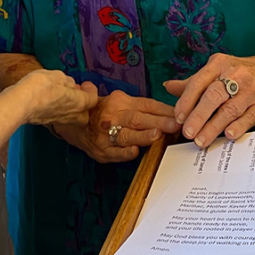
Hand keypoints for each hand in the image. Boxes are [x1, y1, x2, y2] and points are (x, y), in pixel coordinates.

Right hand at [16, 69, 98, 125]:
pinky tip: (50, 101)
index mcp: (78, 102)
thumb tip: (69, 84)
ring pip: (71, 117)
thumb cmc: (41, 87)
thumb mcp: (56, 76)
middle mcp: (71, 114)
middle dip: (83, 105)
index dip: (91, 90)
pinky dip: (59, 110)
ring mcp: (59, 120)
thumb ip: (66, 80)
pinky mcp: (47, 122)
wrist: (20, 104)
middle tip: (76, 92)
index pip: (93, 99)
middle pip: (84, 114)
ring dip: (70, 107)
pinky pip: (59, 117)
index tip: (85, 83)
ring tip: (62, 95)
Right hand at [54, 90, 179, 162]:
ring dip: (142, 136)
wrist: (73, 122)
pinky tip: (134, 152)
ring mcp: (106, 134)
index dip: (163, 110)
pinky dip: (123, 153)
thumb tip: (170, 110)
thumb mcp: (120, 101)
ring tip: (157, 136)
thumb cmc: (104, 112)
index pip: (146, 105)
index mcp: (121, 101)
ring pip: (127, 135)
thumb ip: (141, 106)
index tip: (180, 114)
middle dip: (158, 122)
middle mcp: (113, 116)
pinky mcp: (101, 150)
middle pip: (138, 118)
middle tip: (175, 125)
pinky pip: (113, 152)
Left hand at [165, 52, 254, 147]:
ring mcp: (251, 89)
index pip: (199, 82)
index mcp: (219, 64)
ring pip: (230, 109)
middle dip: (198, 116)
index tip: (178, 117)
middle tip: (187, 132)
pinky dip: (238, 126)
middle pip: (213, 96)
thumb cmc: (244, 71)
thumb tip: (168, 87)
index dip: (186, 101)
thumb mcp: (218, 69)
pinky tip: (227, 135)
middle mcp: (235, 74)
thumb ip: (194, 81)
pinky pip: (250, 116)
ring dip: (214, 126)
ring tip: (201, 140)